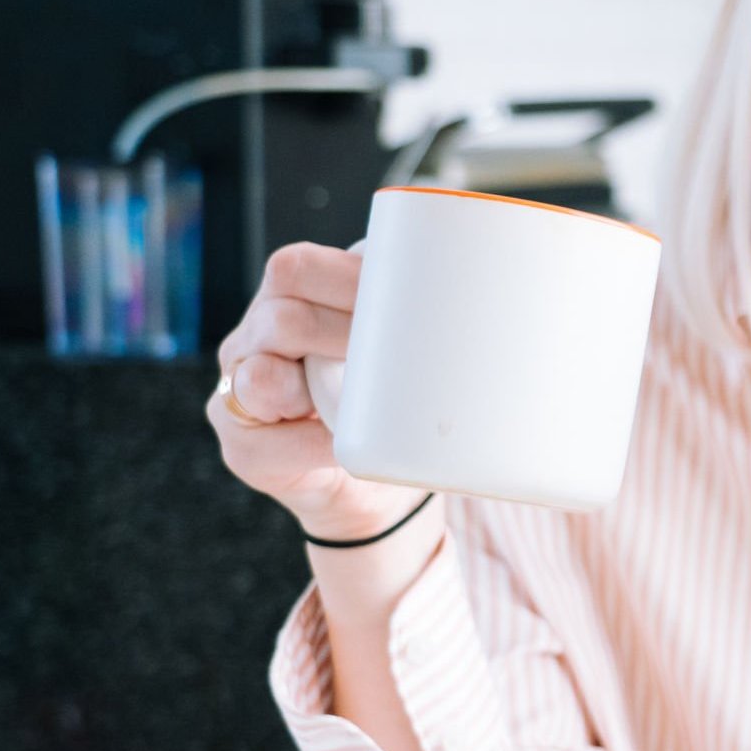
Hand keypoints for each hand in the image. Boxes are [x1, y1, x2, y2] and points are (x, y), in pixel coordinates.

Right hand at [206, 239, 426, 542]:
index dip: (345, 279)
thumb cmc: (392, 399)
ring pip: (259, 377)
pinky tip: (341, 445)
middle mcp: (252, 339)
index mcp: (288, 300)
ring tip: (364, 399)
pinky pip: (262, 443)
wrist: (373, 481)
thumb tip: (511, 292)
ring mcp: (238, 393)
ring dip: (314, 387)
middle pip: (280, 317)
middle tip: (395, 356)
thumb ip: (428, 313)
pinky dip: (310, 444)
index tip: (403, 299)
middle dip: (342, 332)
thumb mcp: (403, 346)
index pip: (296, 269)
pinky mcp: (244, 447)